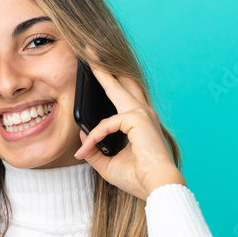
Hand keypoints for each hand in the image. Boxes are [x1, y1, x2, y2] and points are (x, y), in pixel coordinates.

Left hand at [72, 47, 184, 199]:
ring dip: (102, 72)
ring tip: (88, 57)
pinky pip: (106, 124)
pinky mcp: (138, 118)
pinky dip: (94, 136)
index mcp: (139, 122)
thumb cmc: (138, 178)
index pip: (122, 98)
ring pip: (116, 87)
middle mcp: (143, 113)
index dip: (108, 87)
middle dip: (105, 66)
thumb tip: (81, 136)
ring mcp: (142, 113)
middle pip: (122, 82)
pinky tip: (86, 148)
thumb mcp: (108, 164)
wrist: (156, 186)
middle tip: (91, 50)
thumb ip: (94, 149)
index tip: (96, 74)